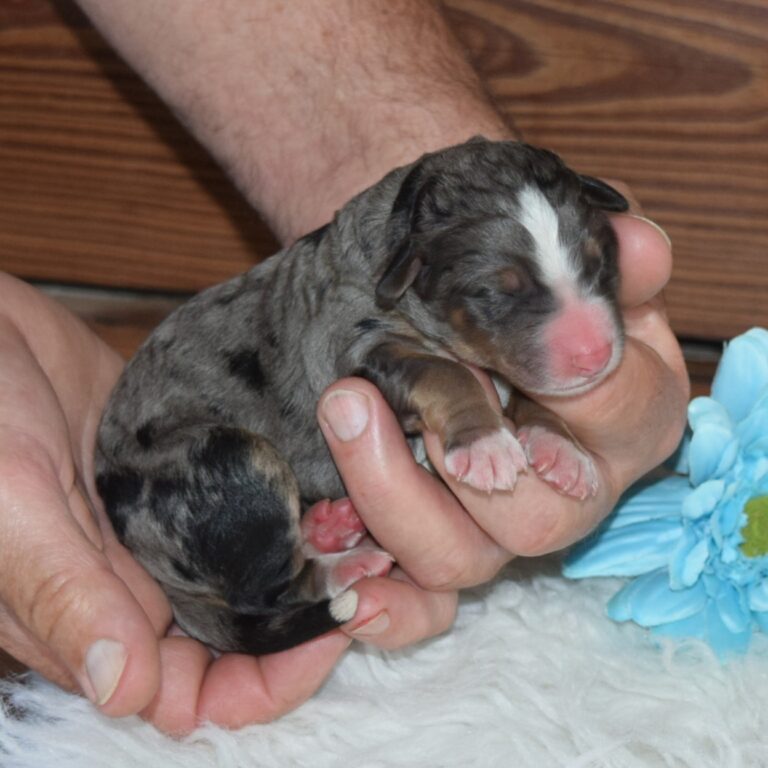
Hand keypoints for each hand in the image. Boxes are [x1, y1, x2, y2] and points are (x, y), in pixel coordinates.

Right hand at [0, 274, 384, 733]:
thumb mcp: (12, 500)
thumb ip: (63, 592)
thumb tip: (126, 690)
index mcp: (89, 616)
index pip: (191, 691)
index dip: (263, 682)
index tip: (330, 628)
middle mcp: (134, 585)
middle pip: (237, 639)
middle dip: (305, 622)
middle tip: (366, 570)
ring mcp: (164, 530)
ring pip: (250, 576)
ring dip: (306, 563)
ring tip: (363, 528)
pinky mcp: (182, 479)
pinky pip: (244, 509)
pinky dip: (288, 508)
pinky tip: (334, 484)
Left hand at [317, 208, 688, 646]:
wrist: (446, 305)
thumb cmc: (510, 285)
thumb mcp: (548, 252)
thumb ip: (591, 251)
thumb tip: (635, 246)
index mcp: (625, 413)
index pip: (618, 409)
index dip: (562, 377)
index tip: (503, 340)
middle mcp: (571, 487)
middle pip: (540, 515)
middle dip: (468, 455)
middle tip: (410, 395)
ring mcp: (501, 527)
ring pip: (464, 559)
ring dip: (395, 497)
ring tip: (344, 410)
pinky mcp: (443, 548)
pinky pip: (425, 610)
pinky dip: (388, 609)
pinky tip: (348, 590)